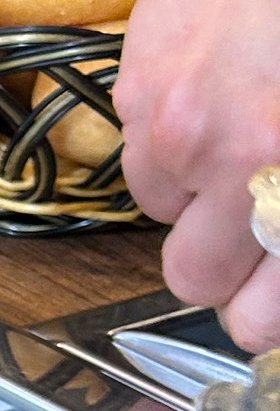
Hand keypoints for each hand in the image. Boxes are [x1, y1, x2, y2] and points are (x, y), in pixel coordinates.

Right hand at [116, 0, 279, 348]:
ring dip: (197, 200)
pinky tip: (210, 97)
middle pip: (204, 287)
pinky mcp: (146, 105)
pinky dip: (169, 149)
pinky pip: (144, 168)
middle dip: (225, 268)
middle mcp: (258, 176)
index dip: (264, 313)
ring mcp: (197, 143)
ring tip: (237, 137)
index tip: (266, 299)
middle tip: (248, 226)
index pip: (270, 313)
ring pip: (169, 226)